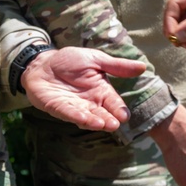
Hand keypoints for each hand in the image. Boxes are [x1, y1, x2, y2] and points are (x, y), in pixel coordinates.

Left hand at [22, 46, 146, 131]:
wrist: (43, 62)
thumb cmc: (71, 61)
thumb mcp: (96, 60)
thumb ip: (117, 66)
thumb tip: (143, 67)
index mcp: (101, 90)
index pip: (113, 102)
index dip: (119, 109)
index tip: (125, 116)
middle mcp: (89, 102)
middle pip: (101, 113)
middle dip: (108, 119)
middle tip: (115, 124)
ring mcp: (74, 106)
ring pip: (86, 117)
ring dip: (94, 121)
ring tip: (103, 125)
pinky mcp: (57, 107)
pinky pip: (68, 113)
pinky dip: (75, 116)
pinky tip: (83, 118)